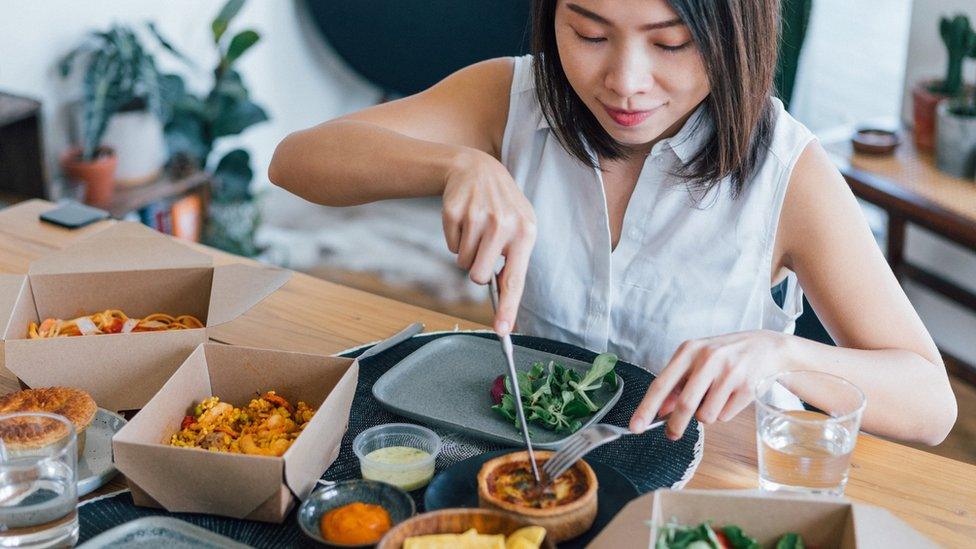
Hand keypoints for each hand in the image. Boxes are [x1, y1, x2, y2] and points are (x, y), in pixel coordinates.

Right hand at [442, 149, 536, 334]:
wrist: (477, 169)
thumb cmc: (502, 208)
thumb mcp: (518, 227)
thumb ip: (514, 263)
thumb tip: (506, 306)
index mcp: (526, 233)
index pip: (515, 280)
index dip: (508, 309)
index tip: (502, 331)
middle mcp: (504, 225)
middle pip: (479, 277)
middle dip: (477, 271)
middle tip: (483, 250)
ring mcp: (478, 217)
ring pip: (463, 263)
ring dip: (467, 253)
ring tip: (476, 229)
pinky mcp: (455, 212)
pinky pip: (451, 246)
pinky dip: (455, 239)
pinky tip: (465, 220)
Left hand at [629, 330, 791, 439]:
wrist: (766, 346)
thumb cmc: (724, 355)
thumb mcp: (696, 361)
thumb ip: (677, 384)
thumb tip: (661, 411)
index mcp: (689, 350)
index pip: (661, 384)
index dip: (646, 408)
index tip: (635, 427)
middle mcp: (708, 359)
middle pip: (684, 404)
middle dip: (676, 425)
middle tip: (672, 434)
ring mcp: (730, 373)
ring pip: (706, 415)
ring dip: (706, 416)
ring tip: (715, 399)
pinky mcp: (747, 387)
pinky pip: (725, 416)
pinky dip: (723, 413)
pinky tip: (731, 396)